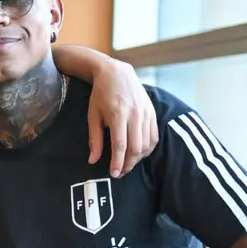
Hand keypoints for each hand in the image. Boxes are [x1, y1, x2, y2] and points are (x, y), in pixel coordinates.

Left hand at [87, 59, 158, 177]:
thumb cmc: (100, 95)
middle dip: (128, 164)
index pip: (120, 145)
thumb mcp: (92, 116)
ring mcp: (146, 113)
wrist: (116, 74)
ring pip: (146, 144)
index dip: (118, 162)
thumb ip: (94, 139)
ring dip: (138, 158)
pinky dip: (148, 149)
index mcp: (118, 114)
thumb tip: (93, 161)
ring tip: (127, 165)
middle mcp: (135, 114)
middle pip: (136, 147)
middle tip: (120, 173)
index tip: (114, 174)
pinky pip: (154, 136)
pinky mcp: (153, 113)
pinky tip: (139, 154)